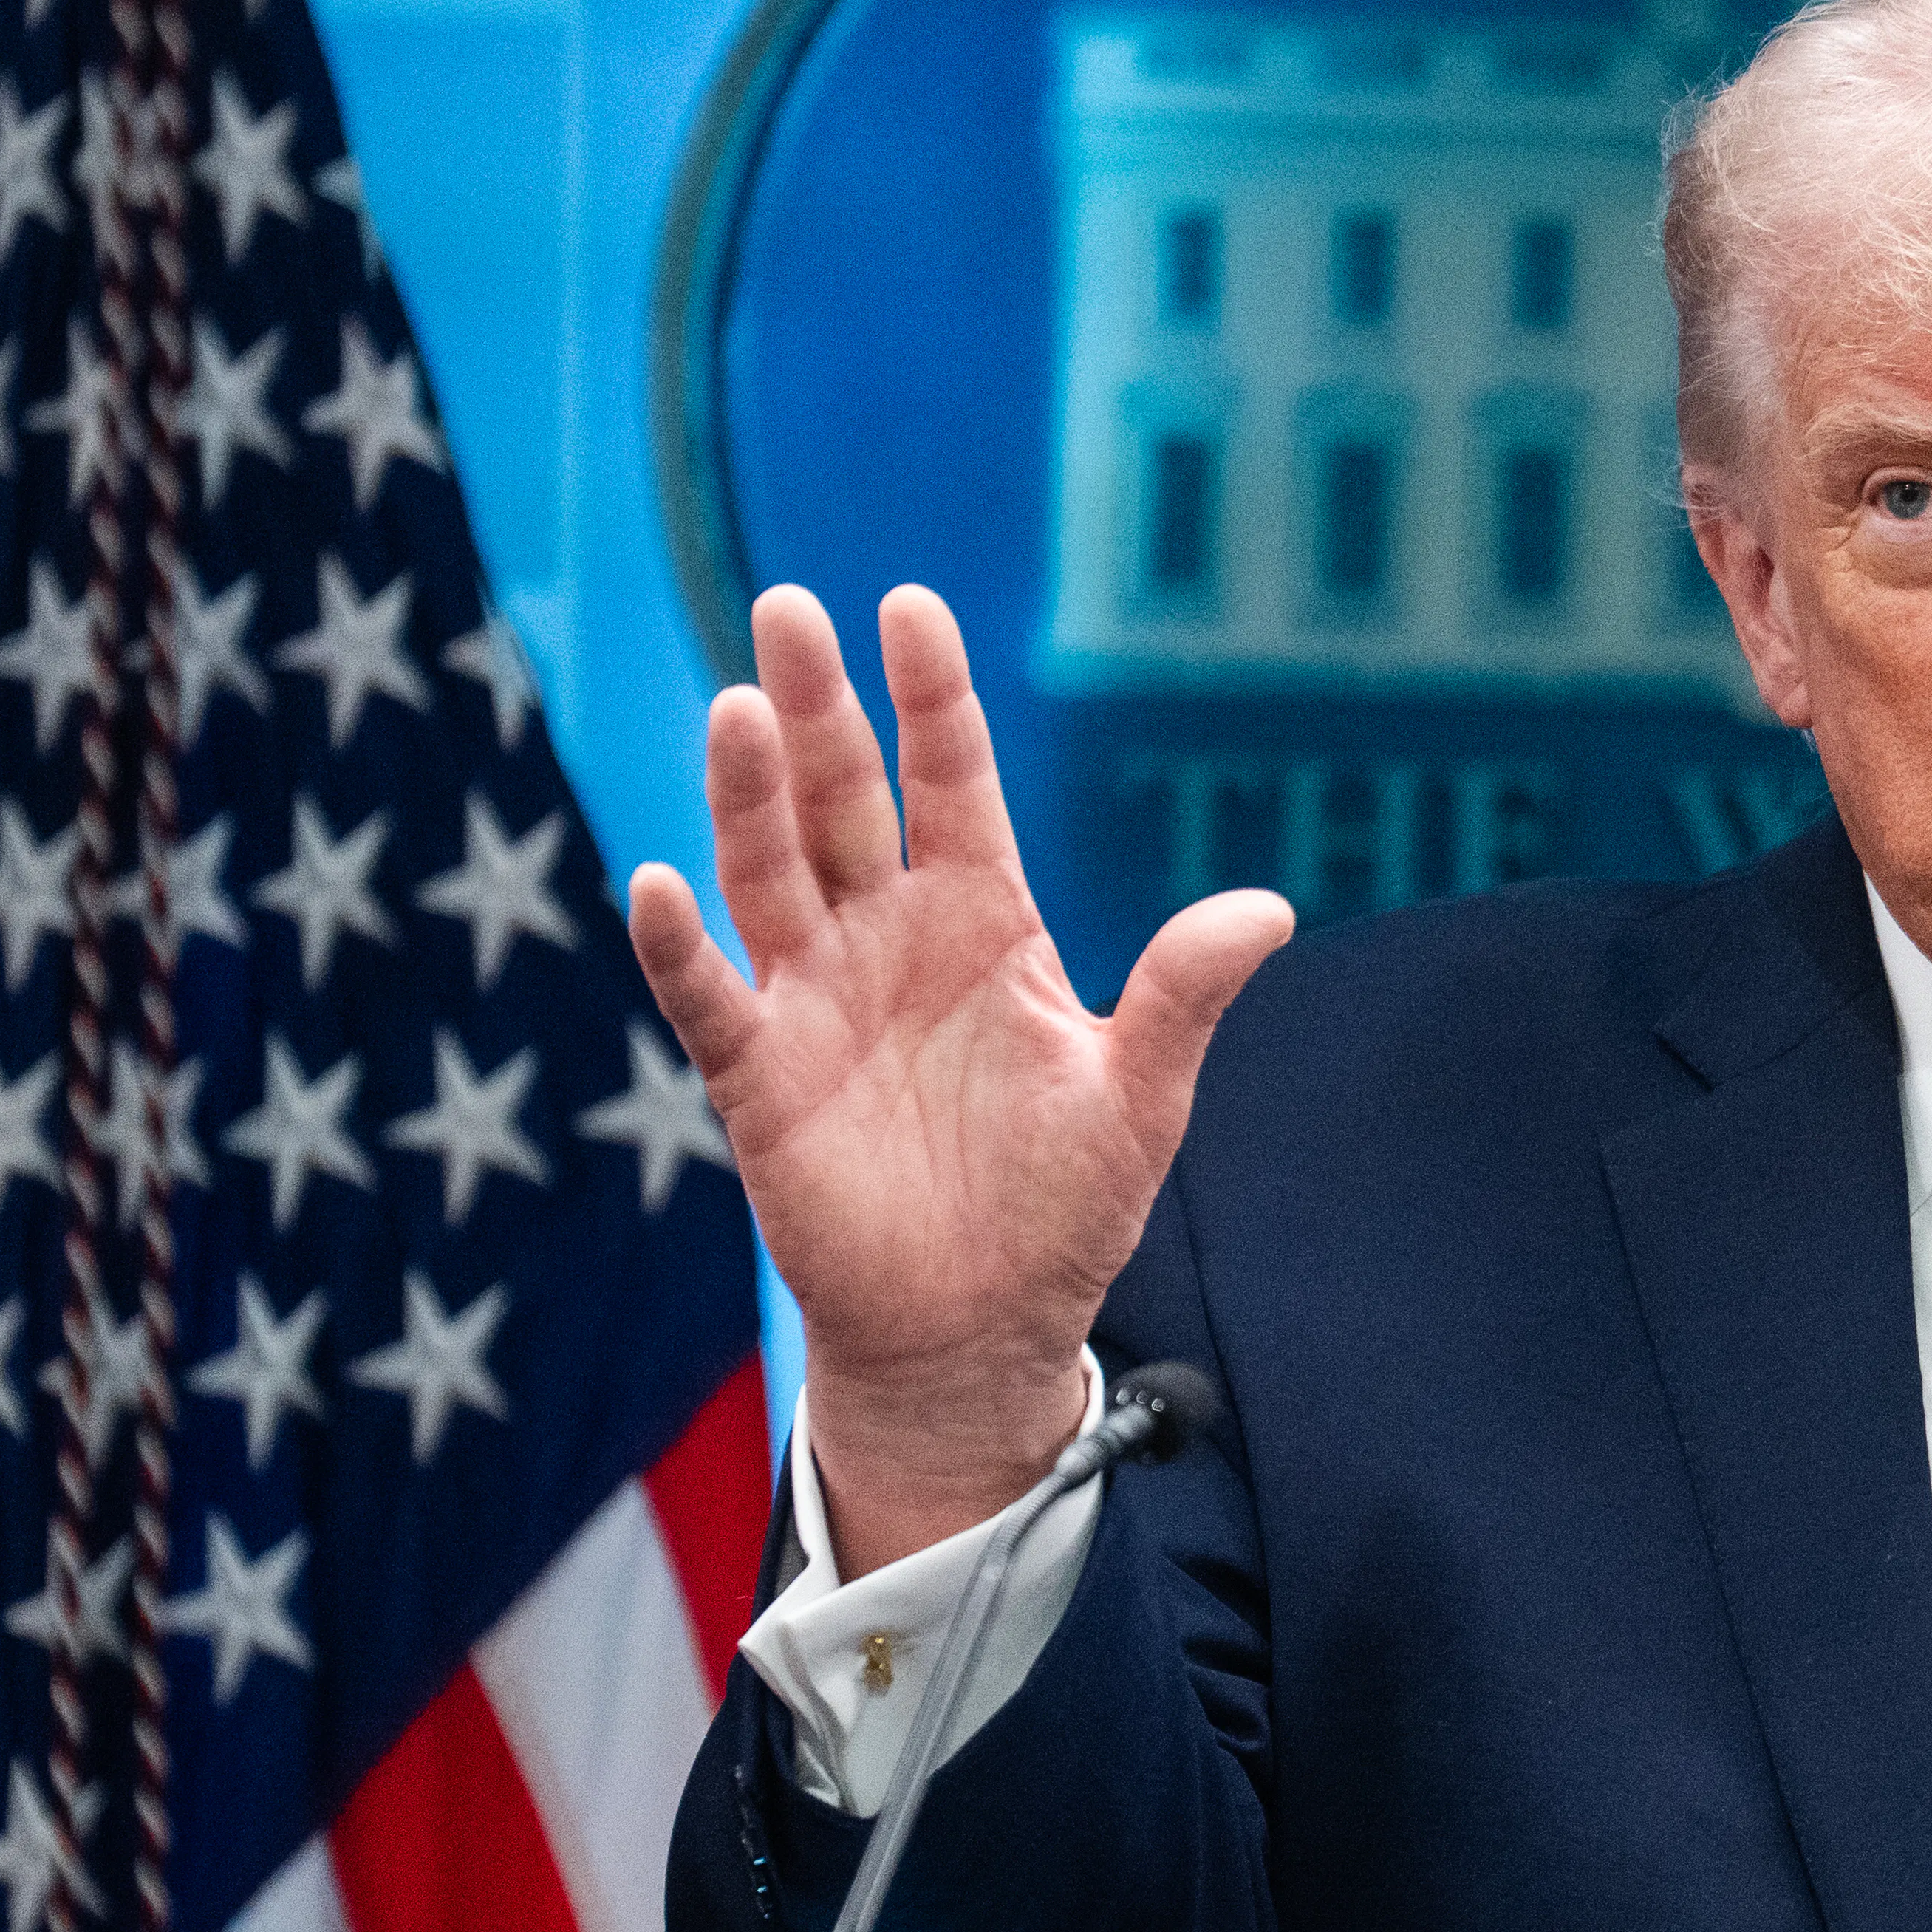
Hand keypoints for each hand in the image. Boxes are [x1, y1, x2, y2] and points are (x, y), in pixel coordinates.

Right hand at [624, 584, 1290, 1567]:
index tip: (909, 606)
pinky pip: (710, 996)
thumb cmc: (1062, 1204)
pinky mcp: (759, 1077)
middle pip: (844, 799)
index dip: (931, 698)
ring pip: (768, 871)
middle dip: (817, 707)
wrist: (982, 1325)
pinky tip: (660, 883)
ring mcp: (815, 999)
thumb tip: (1271, 909)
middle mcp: (887, 937)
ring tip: (737, 709)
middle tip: (788, 608)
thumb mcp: (1141, 1095)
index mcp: (983, 920)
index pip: (952, 783)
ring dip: (747, 795)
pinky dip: (680, 944)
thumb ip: (1185, 995)